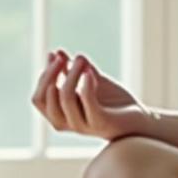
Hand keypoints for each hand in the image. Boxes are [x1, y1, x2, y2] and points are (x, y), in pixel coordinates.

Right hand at [30, 49, 149, 141]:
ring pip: (65, 98)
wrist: (139, 119)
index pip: (38, 99)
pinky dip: (86, 85)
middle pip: (44, 99)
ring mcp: (84, 125)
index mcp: (62, 115)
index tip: (55, 56)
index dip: (43, 76)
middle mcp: (68, 123)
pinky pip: (88, 103)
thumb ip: (72, 70)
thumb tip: (55, 52)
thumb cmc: (113, 102)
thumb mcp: (90, 81)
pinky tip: (91, 73)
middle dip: (51, 73)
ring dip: (71, 73)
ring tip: (81, 59)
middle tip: (64, 56)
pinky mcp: (102, 123)